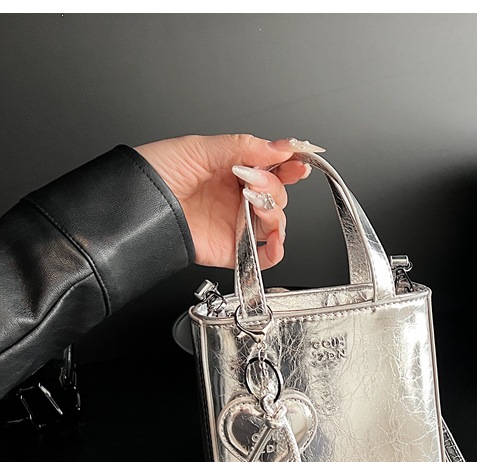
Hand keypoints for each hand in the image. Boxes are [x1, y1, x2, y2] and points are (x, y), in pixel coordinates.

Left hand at [135, 134, 323, 268]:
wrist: (135, 205)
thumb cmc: (154, 174)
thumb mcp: (199, 148)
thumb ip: (243, 147)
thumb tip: (279, 147)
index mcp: (231, 170)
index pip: (272, 168)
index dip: (290, 165)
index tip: (299, 162)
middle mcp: (236, 198)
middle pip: (278, 195)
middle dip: (274, 186)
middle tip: (254, 181)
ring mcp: (236, 224)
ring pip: (276, 222)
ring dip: (276, 212)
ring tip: (256, 203)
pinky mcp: (231, 250)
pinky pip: (263, 257)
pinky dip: (276, 251)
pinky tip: (274, 240)